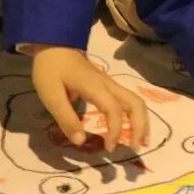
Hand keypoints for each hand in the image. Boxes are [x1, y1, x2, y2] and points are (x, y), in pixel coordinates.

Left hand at [31, 46, 149, 151]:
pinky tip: (131, 129)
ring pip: (136, 101)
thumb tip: (81, 142)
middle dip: (140, 126)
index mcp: (96, 87)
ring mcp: (111, 85)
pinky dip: (135, 116)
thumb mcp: (51, 96)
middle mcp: (109, 85)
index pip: (115, 109)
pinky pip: (129, 101)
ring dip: (142, 122)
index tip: (109, 148)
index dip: (115, 130)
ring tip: (140, 141)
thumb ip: (66, 119)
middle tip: (136, 148)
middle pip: (136, 103)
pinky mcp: (109, 87)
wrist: (55, 46)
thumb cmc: (51, 70)